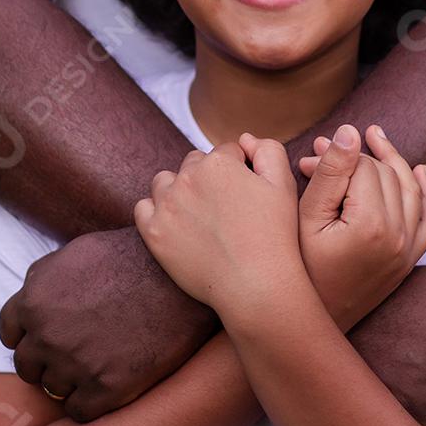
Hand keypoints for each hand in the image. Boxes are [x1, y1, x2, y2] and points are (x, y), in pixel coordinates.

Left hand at [0, 227, 217, 422]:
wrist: (179, 278)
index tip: (43, 339)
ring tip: (98, 364)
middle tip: (74, 353)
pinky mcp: (105, 389)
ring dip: (70, 381)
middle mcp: (47, 336)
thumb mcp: (76, 252)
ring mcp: (74, 365)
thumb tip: (30, 295)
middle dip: (46, 360)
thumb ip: (43, 278)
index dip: (27, 335)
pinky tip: (109, 383)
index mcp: (34, 301)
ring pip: (53, 389)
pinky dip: (91, 402)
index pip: (9, 333)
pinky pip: (79, 411)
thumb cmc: (131, 257)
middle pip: (27, 366)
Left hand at [133, 138, 301, 317]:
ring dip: (178, 190)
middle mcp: (188, 177)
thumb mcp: (283, 184)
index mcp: (218, 162)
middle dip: (207, 179)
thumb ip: (267, 150)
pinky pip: (143, 208)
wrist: (256, 286)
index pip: (225, 152)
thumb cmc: (274, 235)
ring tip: (198, 215)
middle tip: (224, 209)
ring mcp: (167, 205)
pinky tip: (174, 224)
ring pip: (165, 181)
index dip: (238, 171)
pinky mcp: (153, 232)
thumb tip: (244, 139)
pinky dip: (155, 212)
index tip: (245, 195)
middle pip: (194, 164)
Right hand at [295, 123, 425, 329]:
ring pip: (411, 189)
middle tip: (321, 153)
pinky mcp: (410, 260)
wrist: (312, 320)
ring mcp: (408, 250)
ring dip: (393, 162)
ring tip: (375, 138)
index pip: (363, 166)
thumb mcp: (307, 217)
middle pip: (386, 174)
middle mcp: (399, 237)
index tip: (310, 154)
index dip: (335, 154)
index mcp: (372, 224)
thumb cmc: (300, 267)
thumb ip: (330, 171)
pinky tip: (419, 172)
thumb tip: (350, 131)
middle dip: (356, 158)